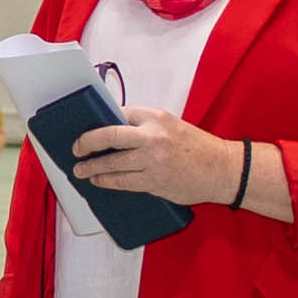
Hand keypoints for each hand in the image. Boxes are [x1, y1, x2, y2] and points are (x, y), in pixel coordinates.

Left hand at [68, 109, 244, 210]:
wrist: (222, 169)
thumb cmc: (197, 147)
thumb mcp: (172, 125)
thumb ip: (145, 125)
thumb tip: (114, 129)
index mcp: (156, 117)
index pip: (119, 114)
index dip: (99, 123)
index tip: (85, 130)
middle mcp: (153, 136)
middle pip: (108, 135)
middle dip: (86, 143)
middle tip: (76, 149)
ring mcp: (153, 160)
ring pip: (112, 163)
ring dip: (91, 168)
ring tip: (80, 170)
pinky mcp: (154, 182)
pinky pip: (123, 183)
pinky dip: (107, 182)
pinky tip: (99, 181)